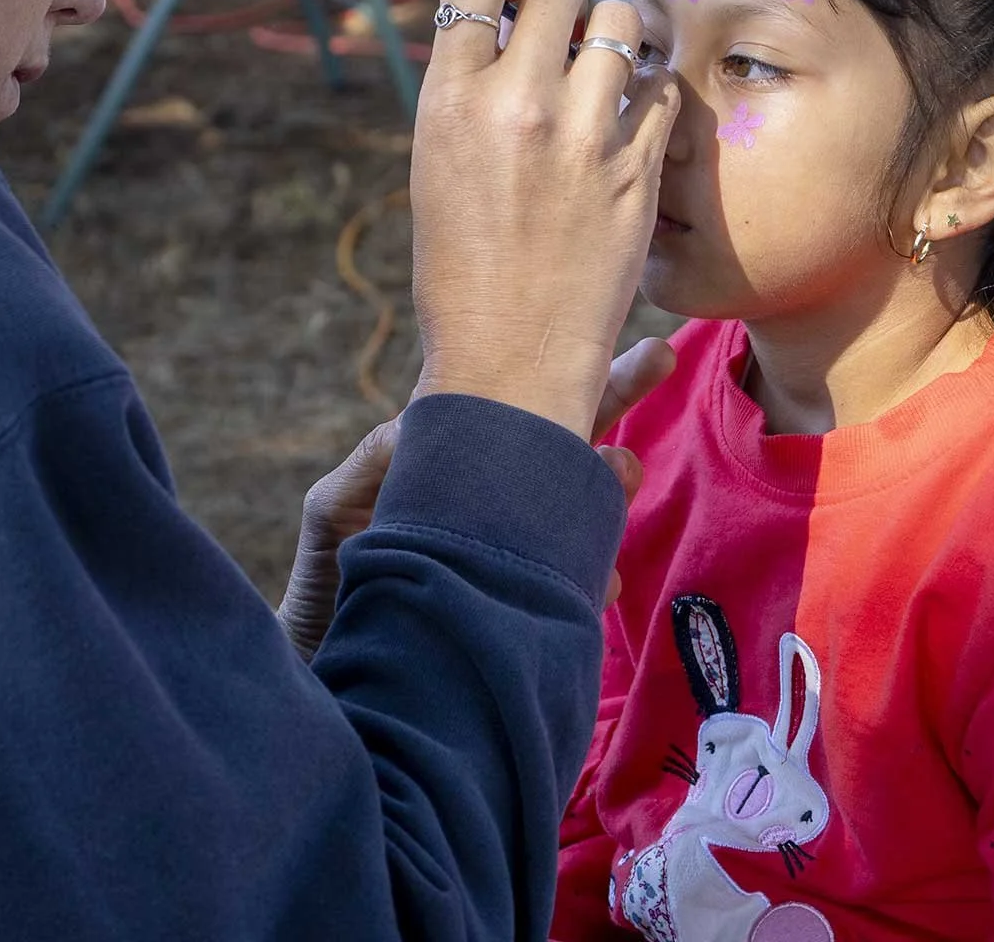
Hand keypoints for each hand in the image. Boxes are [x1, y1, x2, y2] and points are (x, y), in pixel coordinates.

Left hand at [276, 337, 677, 658]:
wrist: (337, 662)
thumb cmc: (334, 576)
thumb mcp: (338, 508)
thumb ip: (378, 462)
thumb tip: (417, 418)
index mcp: (458, 461)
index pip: (514, 402)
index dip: (552, 367)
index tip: (593, 331)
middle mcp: (498, 496)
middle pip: (566, 437)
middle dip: (615, 394)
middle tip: (659, 355)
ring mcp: (518, 546)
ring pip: (580, 506)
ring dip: (609, 488)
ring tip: (623, 470)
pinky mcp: (526, 600)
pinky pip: (569, 581)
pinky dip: (588, 578)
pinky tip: (601, 581)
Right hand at [407, 0, 679, 438]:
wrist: (510, 359)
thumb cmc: (462, 269)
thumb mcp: (436, 167)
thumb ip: (468, 91)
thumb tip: (500, 23)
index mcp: (449, 101)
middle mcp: (516, 105)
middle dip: (559, 1)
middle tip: (556, 34)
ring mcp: (583, 135)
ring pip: (621, 23)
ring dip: (611, 35)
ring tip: (598, 70)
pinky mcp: (638, 167)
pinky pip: (658, 87)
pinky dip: (645, 92)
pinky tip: (626, 119)